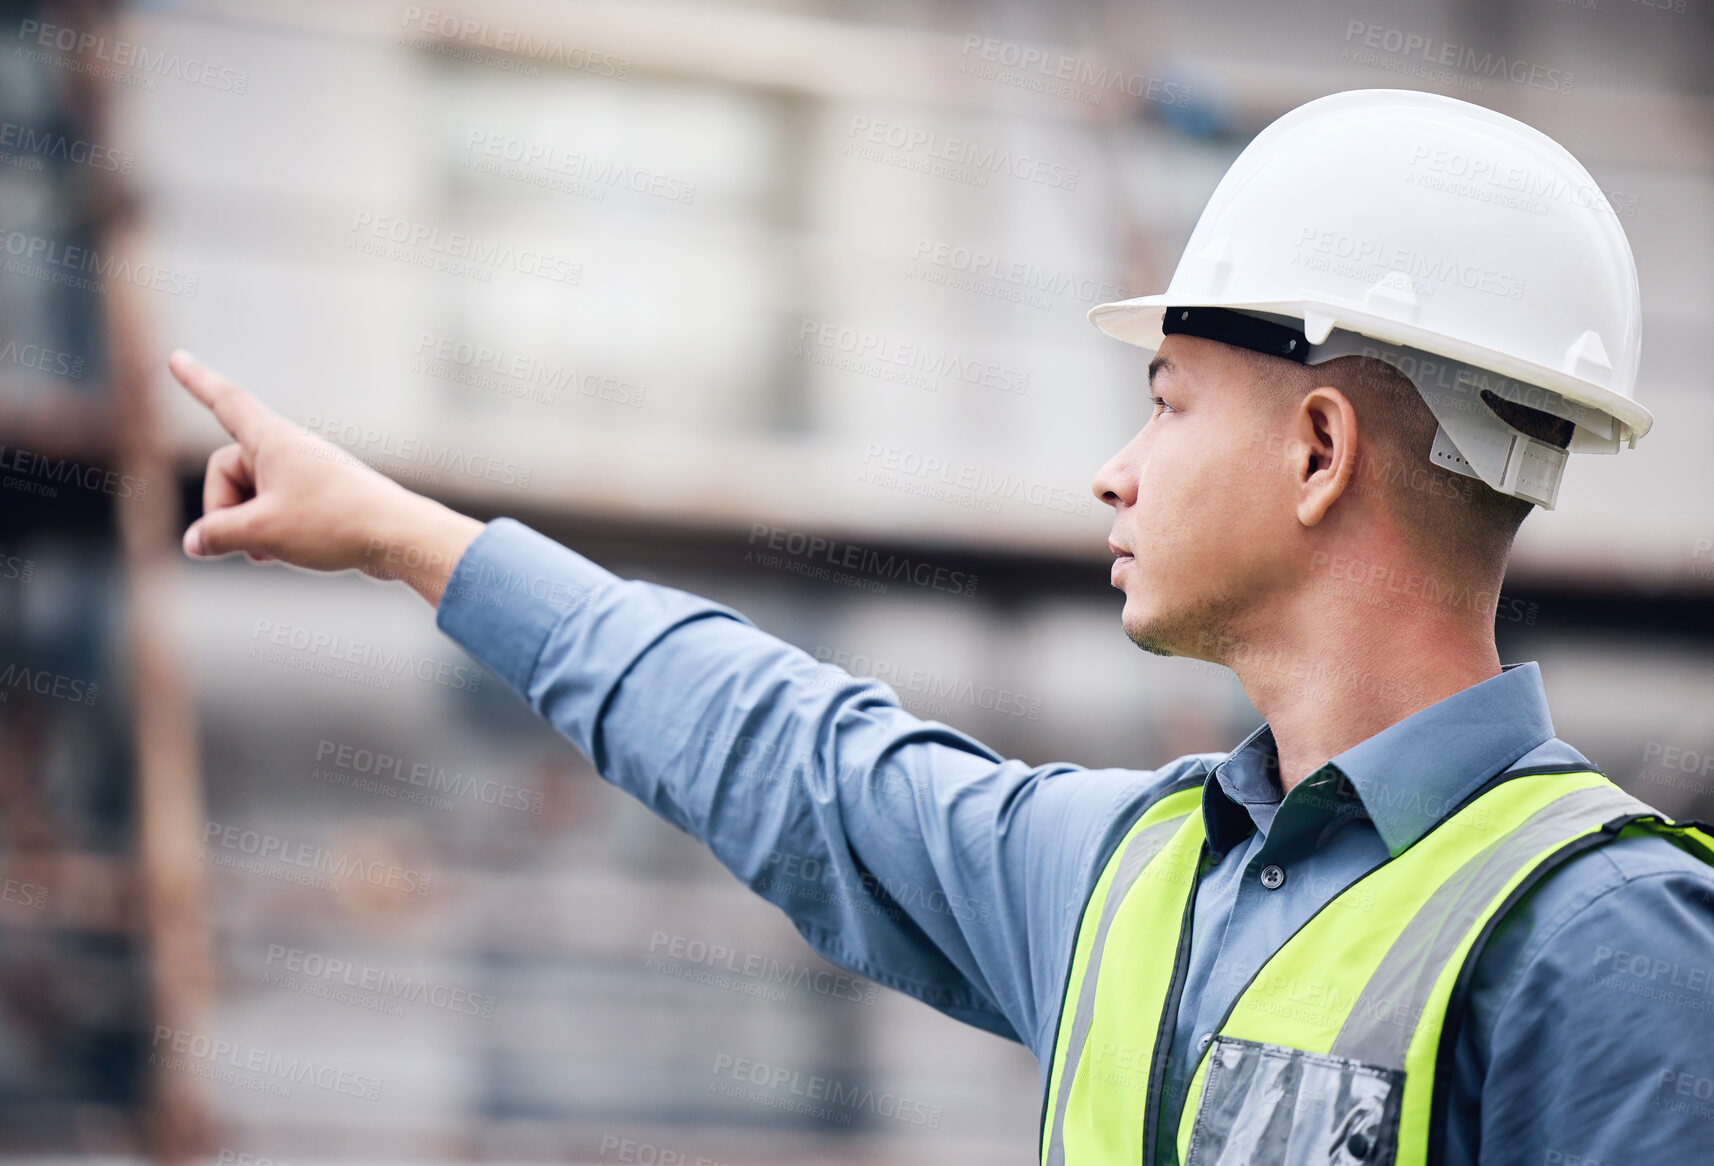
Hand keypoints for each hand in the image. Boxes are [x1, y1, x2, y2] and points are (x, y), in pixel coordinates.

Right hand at [168, 349, 482, 605]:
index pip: (225, 402)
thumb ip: (217, 535)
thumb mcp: (261, 533)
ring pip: (251, 498)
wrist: (399, 538)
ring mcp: (305, 472)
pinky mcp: (320, 496)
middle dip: (226, 511)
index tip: (176, 357)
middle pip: (227, 472)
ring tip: (272, 552)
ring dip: (249, 528)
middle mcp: (289, 449)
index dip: (197, 382)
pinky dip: (271, 533)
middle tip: (250, 543)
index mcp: (272, 440)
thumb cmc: (333, 524)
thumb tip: (195, 542)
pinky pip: (276, 511)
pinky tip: (283, 555)